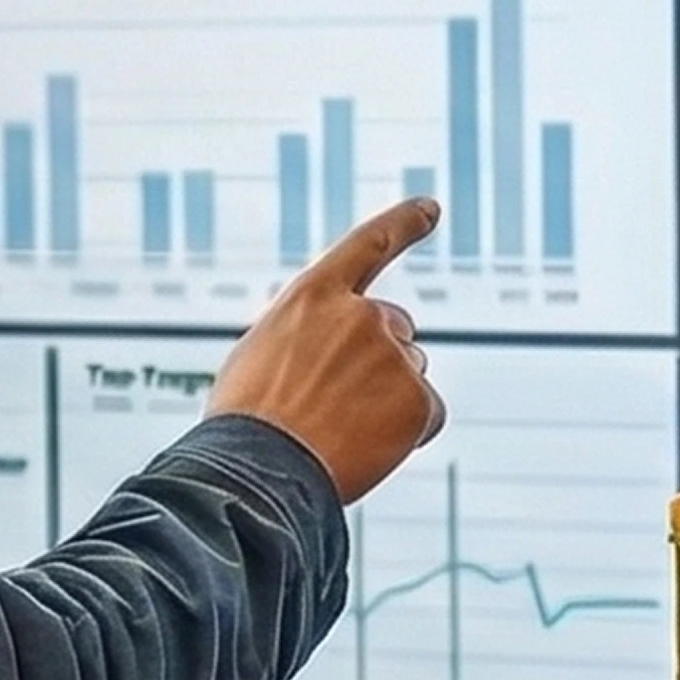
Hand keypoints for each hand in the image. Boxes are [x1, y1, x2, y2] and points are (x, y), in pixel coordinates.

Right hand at [207, 197, 446, 501]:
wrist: (258, 472)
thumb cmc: (248, 422)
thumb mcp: (260, 354)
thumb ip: (308, 335)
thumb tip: (337, 354)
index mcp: (314, 296)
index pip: (369, 245)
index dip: (404, 223)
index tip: (431, 207)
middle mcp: (362, 315)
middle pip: (396, 329)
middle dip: (379, 359)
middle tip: (336, 404)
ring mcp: (394, 356)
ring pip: (410, 373)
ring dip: (387, 399)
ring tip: (339, 432)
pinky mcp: (418, 399)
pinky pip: (427, 415)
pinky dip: (407, 435)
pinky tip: (366, 449)